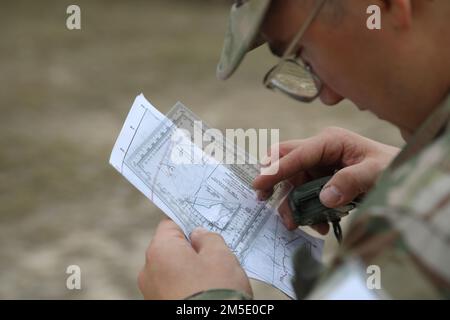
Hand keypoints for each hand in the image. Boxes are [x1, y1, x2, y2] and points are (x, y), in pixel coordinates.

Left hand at [138, 219, 252, 298]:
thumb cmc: (215, 291)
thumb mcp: (221, 256)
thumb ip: (209, 238)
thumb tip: (199, 235)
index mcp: (160, 250)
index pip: (170, 225)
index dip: (189, 224)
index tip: (204, 228)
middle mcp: (148, 270)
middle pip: (171, 249)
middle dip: (191, 250)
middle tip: (214, 255)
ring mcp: (151, 292)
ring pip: (172, 271)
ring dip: (189, 271)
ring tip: (213, 279)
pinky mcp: (158, 305)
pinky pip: (172, 288)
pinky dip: (186, 287)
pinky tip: (205, 292)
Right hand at [253, 127, 398, 232]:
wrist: (401, 171)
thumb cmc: (391, 165)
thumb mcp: (376, 172)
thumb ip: (350, 181)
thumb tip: (324, 197)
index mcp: (330, 141)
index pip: (297, 153)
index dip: (276, 169)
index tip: (258, 184)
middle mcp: (320, 150)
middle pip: (286, 161)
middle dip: (274, 180)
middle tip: (263, 199)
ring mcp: (319, 164)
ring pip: (293, 181)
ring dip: (292, 203)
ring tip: (295, 223)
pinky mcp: (321, 178)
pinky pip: (305, 193)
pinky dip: (306, 209)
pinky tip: (318, 223)